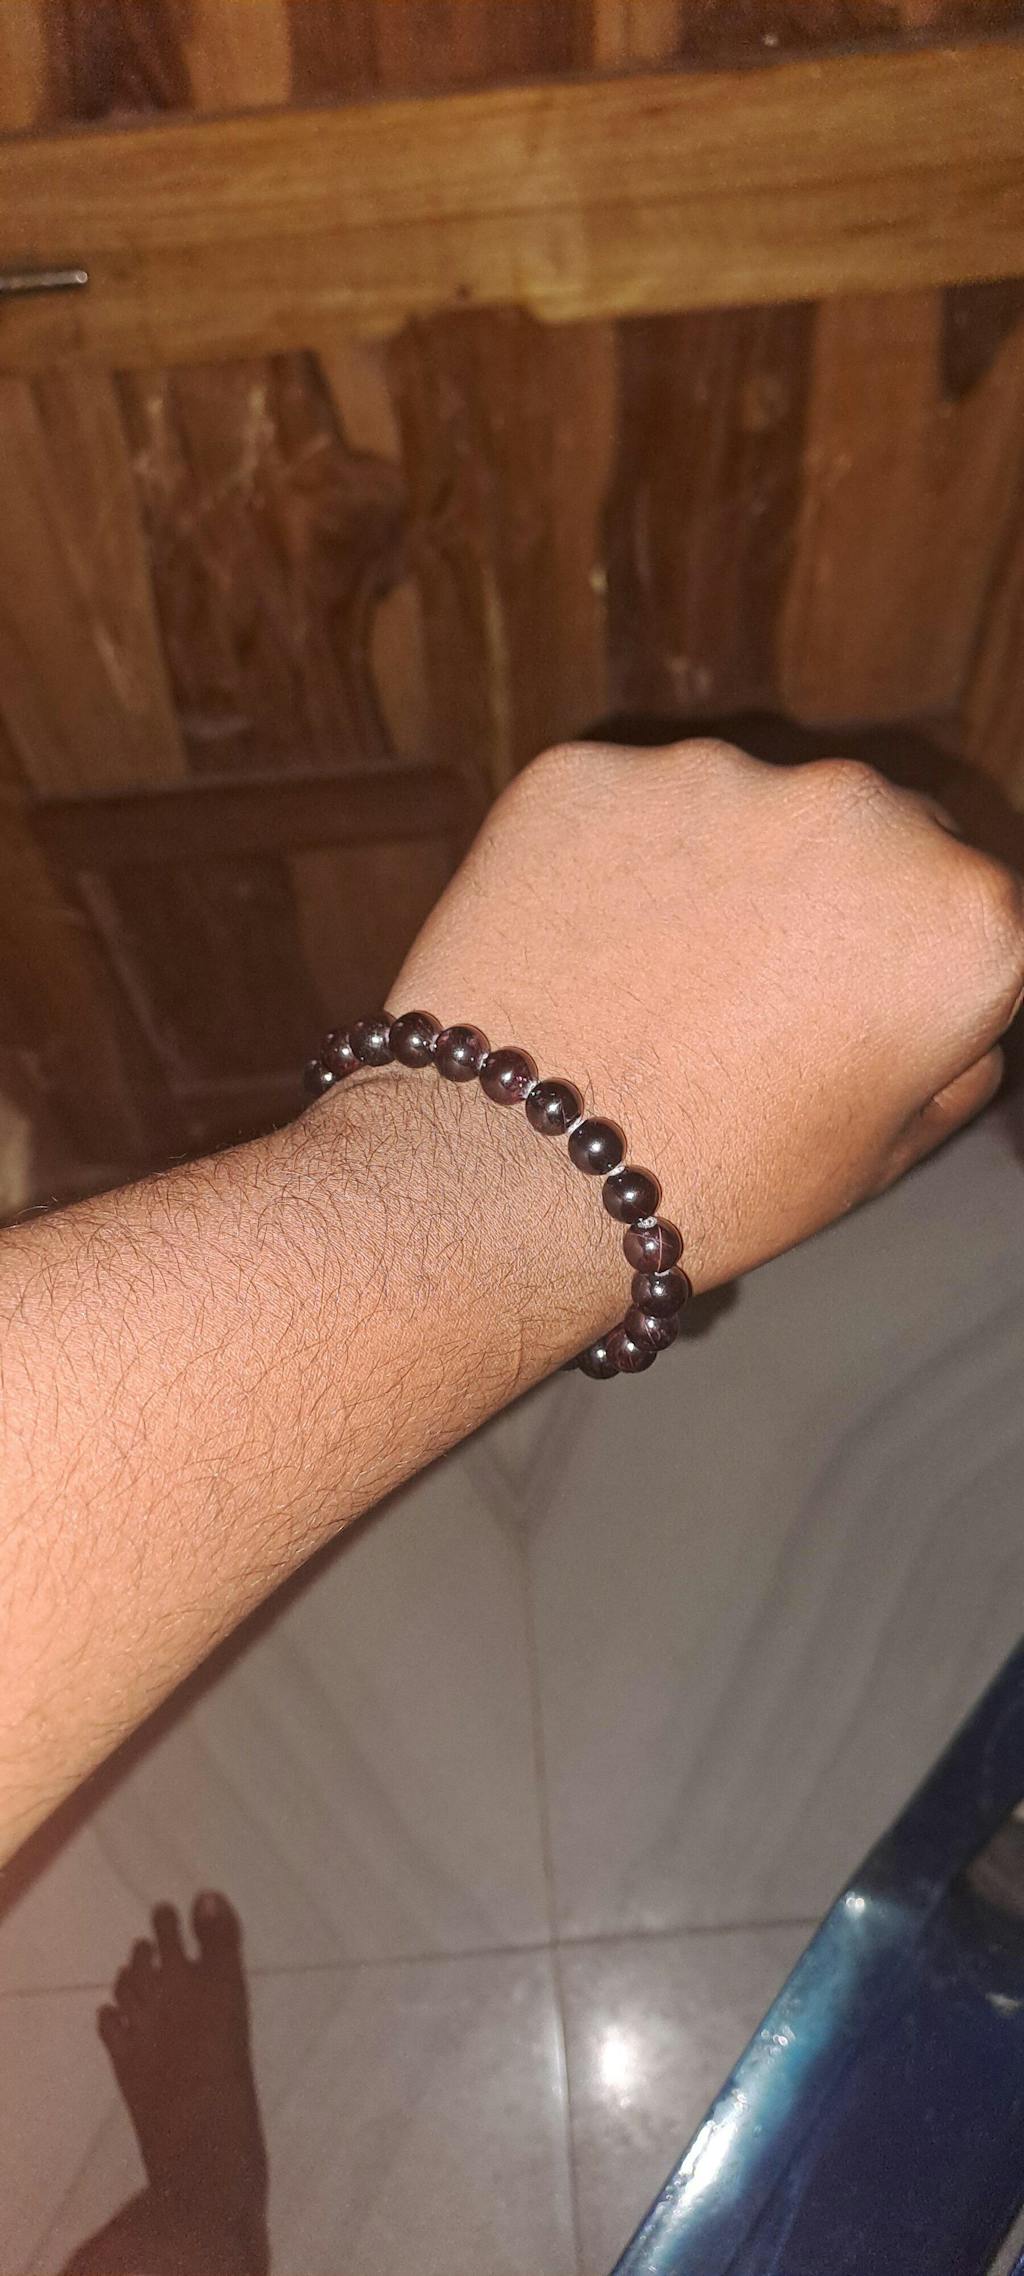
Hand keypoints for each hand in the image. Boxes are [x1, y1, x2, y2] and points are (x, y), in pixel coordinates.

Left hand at [395, 739, 1023, 1292]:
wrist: (507, 1177)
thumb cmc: (708, 1185)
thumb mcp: (879, 1155)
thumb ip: (949, 1060)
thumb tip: (951, 1010)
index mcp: (963, 915)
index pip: (963, 904)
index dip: (903, 966)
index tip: (845, 1013)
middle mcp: (860, 813)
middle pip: (865, 833)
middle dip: (823, 896)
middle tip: (744, 998)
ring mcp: (718, 775)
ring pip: (737, 807)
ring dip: (711, 871)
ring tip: (646, 986)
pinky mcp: (594, 767)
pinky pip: (620, 808)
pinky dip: (604, 863)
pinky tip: (577, 952)